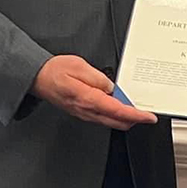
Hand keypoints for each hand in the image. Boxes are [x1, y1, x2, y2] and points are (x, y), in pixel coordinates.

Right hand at [32, 55, 156, 129]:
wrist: (38, 78)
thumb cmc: (55, 71)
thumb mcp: (79, 66)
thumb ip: (98, 78)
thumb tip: (112, 86)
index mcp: (88, 99)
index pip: (118, 111)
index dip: (136, 115)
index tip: (148, 116)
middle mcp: (86, 110)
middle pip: (117, 121)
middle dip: (134, 119)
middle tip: (146, 113)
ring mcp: (84, 113)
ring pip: (110, 121)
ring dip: (125, 118)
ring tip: (136, 108)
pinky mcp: (82, 112)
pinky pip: (102, 118)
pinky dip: (114, 115)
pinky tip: (118, 106)